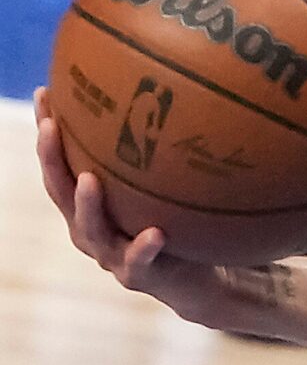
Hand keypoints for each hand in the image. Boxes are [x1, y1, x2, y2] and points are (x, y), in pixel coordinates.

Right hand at [35, 88, 233, 323]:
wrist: (202, 278)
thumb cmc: (181, 223)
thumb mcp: (169, 183)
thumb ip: (163, 149)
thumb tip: (181, 86)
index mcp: (92, 203)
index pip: (63, 162)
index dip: (50, 131)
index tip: (46, 92)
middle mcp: (92, 227)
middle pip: (62, 191)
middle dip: (52, 159)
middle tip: (50, 126)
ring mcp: (112, 254)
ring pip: (90, 229)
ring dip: (88, 204)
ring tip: (89, 179)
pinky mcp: (140, 276)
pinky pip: (139, 261)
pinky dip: (144, 247)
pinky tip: (156, 233)